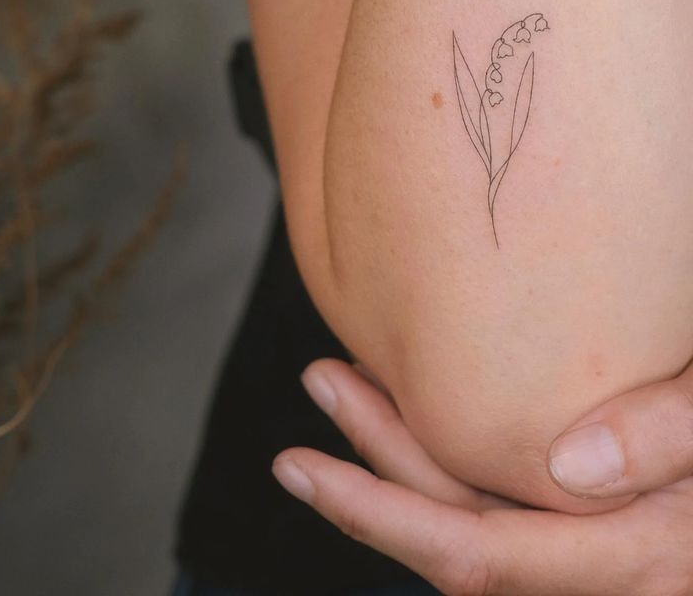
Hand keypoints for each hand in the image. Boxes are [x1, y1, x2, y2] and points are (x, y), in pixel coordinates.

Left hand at [272, 359, 692, 594]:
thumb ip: (675, 435)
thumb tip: (570, 463)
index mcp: (636, 559)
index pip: (472, 553)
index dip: (374, 514)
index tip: (299, 461)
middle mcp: (605, 575)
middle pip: (454, 533)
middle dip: (371, 467)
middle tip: (321, 379)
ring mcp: (595, 554)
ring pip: (471, 521)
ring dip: (402, 460)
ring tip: (350, 388)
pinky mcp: (593, 527)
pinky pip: (501, 510)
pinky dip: (447, 467)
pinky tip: (422, 415)